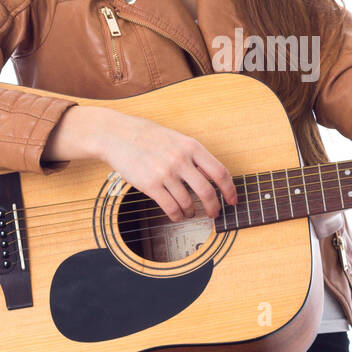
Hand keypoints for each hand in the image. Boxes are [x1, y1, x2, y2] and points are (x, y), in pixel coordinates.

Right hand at [96, 111, 237, 221]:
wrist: (118, 135)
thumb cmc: (149, 137)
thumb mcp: (178, 140)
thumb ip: (195, 157)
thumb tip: (214, 177)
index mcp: (191, 146)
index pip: (219, 172)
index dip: (230, 189)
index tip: (233, 200)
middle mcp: (181, 160)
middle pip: (207, 191)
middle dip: (214, 207)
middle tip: (215, 214)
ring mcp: (165, 173)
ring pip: (187, 203)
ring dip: (191, 212)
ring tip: (190, 213)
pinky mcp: (150, 185)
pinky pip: (170, 207)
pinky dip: (176, 215)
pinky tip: (177, 215)